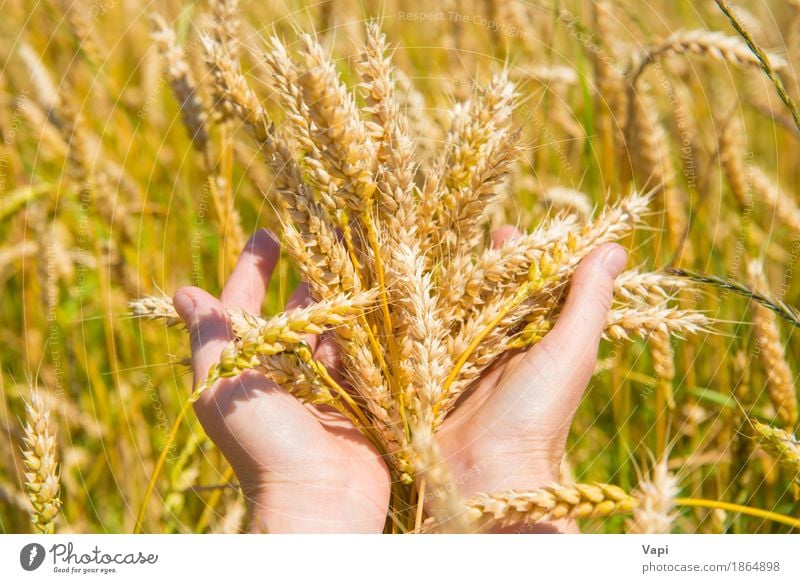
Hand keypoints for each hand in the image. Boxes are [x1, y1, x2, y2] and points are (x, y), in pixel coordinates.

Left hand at [173, 230, 389, 532]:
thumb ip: (208, 337)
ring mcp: (321, 384)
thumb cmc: (262, 442)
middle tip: (328, 238)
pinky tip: (379, 297)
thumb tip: (183, 291)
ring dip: (341, 295)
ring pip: (330, 327)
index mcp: (243, 365)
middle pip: (293, 310)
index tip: (268, 232)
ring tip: (359, 258)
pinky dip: (367, 326)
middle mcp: (281, 371)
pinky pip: (362, 352)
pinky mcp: (357, 397)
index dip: (252, 267)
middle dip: (307, 276)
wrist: (320, 499)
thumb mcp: (222, 385)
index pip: (244, 304)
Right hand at [438, 229, 627, 532]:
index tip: (510, 225)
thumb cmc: (537, 416)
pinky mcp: (427, 372)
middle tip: (466, 229)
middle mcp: (500, 346)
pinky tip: (401, 287)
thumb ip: (588, 302)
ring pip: (453, 308)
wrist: (487, 476)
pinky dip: (414, 313)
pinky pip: (420, 333)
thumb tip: (615, 247)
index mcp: (537, 338)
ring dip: (442, 281)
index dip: (524, 254)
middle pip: (489, 291)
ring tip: (429, 246)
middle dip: (479, 262)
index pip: (532, 284)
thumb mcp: (569, 353)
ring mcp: (461, 358)